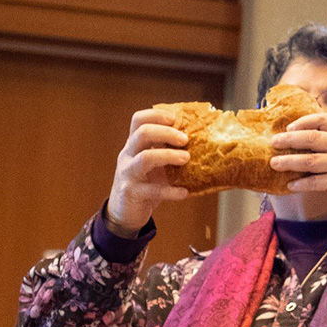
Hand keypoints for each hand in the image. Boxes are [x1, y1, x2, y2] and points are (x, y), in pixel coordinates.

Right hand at [106, 110, 189, 236]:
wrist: (125, 212)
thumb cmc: (146, 183)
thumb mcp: (154, 164)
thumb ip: (167, 150)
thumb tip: (201, 140)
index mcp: (134, 145)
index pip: (138, 120)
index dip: (156, 115)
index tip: (175, 118)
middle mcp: (128, 155)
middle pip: (142, 134)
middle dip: (166, 133)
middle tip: (185, 140)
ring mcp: (128, 173)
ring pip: (145, 158)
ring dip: (168, 156)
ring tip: (186, 159)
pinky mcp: (132, 192)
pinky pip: (152, 190)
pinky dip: (171, 191)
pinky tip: (184, 192)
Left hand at [270, 112, 326, 222]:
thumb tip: (300, 135)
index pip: (324, 120)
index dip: (303, 122)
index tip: (288, 128)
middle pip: (313, 137)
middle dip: (289, 139)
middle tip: (274, 143)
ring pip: (310, 160)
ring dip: (289, 162)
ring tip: (274, 164)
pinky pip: (314, 181)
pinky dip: (301, 183)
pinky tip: (290, 185)